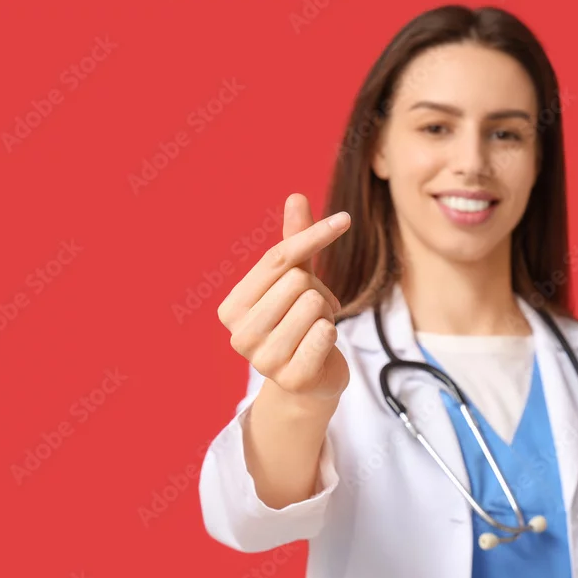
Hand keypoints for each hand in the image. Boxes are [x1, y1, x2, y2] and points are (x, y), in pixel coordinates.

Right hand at [218, 193, 350, 402]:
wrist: (310, 381)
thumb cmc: (300, 322)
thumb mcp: (297, 280)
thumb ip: (295, 242)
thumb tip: (295, 196)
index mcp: (232, 307)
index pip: (278, 258)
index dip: (314, 235)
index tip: (345, 219)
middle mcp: (239, 335)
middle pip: (299, 281)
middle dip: (317, 291)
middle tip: (313, 313)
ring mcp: (263, 360)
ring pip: (314, 304)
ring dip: (325, 315)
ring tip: (314, 331)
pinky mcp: (291, 379)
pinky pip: (325, 334)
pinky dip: (331, 334)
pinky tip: (320, 349)